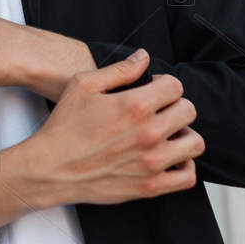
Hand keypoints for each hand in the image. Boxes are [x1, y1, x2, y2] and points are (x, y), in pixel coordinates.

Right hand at [21, 50, 201, 207]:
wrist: (50, 168)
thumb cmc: (64, 127)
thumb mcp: (83, 85)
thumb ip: (119, 70)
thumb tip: (144, 57)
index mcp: (135, 105)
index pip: (176, 86)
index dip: (164, 84)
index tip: (154, 90)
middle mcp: (149, 133)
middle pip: (188, 111)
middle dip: (175, 106)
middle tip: (160, 111)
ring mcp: (152, 162)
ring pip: (194, 143)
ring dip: (184, 135)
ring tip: (167, 135)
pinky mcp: (150, 186)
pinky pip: (187, 177)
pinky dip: (184, 166)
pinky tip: (169, 159)